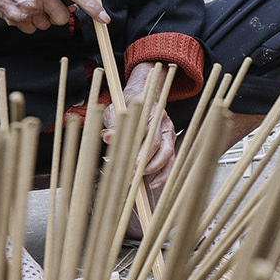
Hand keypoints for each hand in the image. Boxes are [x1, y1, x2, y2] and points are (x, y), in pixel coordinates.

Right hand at [0, 0, 107, 32]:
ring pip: (46, 25)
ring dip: (40, 18)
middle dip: (56, 14)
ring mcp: (30, 5)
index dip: (93, 7)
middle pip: (62, 17)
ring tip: (27, 3)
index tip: (104, 18)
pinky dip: (27, 23)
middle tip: (44, 4)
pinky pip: (32, 30)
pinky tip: (19, 9)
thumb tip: (73, 4)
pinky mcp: (18, 18)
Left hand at [101, 62, 176, 179]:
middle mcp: (163, 123)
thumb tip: (108, 136)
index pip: (145, 132)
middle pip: (158, 145)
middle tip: (131, 175)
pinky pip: (171, 162)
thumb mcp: (115, 110)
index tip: (127, 162)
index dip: (137, 149)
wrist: (145, 96)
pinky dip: (164, 174)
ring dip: (154, 169)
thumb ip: (113, 124)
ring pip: (167, 155)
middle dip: (145, 162)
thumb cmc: (128, 105)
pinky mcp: (171, 144)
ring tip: (139, 180)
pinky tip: (154, 183)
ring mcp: (169, 134)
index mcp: (150, 112)